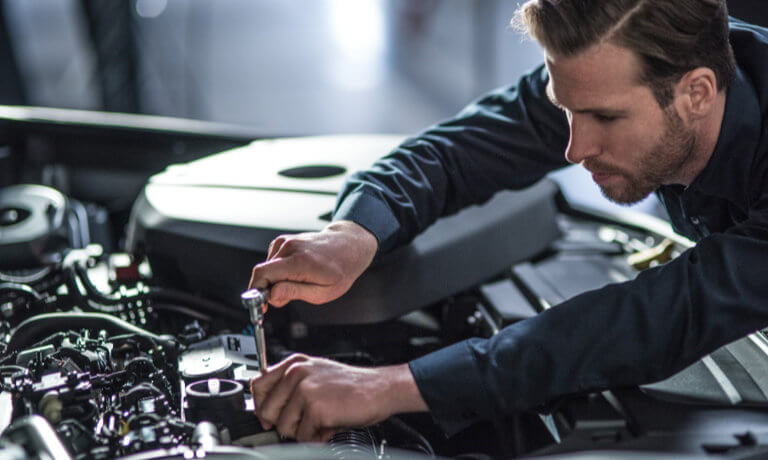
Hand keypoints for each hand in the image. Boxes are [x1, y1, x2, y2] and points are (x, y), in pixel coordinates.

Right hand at [249, 221, 377, 307]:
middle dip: (268, 289)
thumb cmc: (340, 270)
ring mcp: (286, 241)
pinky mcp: (284, 241)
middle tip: (285, 297)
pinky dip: (277, 271)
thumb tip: (272, 295)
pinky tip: (294, 272)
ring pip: (266, 268)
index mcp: (299, 261)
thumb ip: (294, 293)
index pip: (263, 274)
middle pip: (262, 272)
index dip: (256, 292)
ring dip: (274, 280)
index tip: (260, 305)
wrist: (348, 246)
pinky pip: (271, 261)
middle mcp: (290, 248)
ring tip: (296, 282)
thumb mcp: (322, 292)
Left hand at [250, 354, 427, 441]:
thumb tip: (268, 410)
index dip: (262, 406)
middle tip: (303, 423)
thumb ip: (291, 386)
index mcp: (294, 363)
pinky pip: (303, 436)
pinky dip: (316, 438)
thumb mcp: (316, 375)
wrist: (380, 389)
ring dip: (302, 431)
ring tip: (320, 422)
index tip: (270, 417)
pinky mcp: (315, 407)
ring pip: (283, 427)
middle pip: (266, 411)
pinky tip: (329, 427)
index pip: (258, 385)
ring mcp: (305, 389)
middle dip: (283, 423)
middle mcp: (296, 372)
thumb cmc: (352, 386)